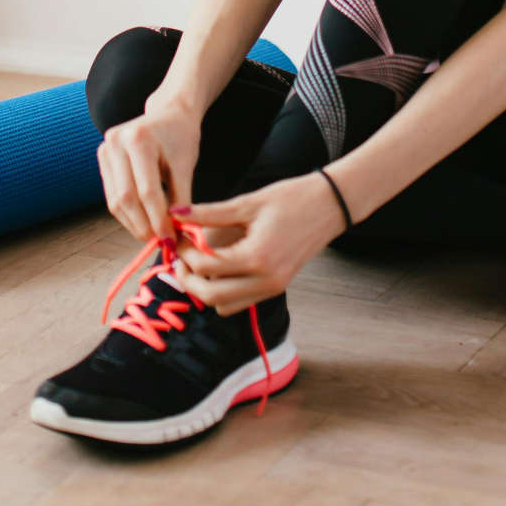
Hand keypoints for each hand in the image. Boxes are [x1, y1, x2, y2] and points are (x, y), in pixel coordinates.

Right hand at [96, 101, 201, 243]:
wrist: (169, 112)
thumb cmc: (181, 137)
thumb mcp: (186, 167)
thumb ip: (181, 201)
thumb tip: (176, 236)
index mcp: (139, 139)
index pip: (147, 191)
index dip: (158, 219)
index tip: (171, 238)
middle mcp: (116, 141)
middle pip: (126, 197)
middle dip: (144, 225)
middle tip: (161, 241)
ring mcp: (106, 148)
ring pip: (115, 200)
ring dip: (133, 223)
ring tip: (152, 235)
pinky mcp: (102, 156)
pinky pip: (112, 194)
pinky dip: (127, 213)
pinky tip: (142, 222)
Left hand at [171, 171, 349, 314]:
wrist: (329, 206)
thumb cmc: (291, 199)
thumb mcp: (247, 203)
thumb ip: (209, 212)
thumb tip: (176, 213)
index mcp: (257, 258)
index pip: (206, 266)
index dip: (185, 252)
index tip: (177, 237)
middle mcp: (265, 281)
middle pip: (211, 297)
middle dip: (188, 279)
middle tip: (180, 257)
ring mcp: (272, 288)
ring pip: (224, 306)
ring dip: (205, 288)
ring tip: (197, 261)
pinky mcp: (276, 287)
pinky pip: (241, 301)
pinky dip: (223, 291)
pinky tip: (219, 266)